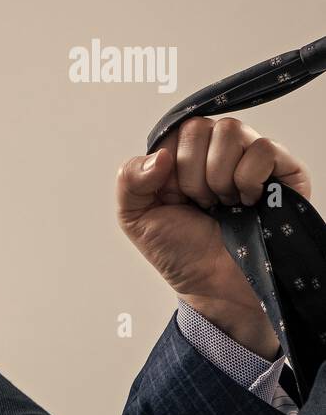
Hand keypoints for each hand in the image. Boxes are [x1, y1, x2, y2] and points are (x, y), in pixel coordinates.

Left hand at [116, 117, 311, 359]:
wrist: (216, 287)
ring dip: (217, 177)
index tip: (173, 197)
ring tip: (222, 204)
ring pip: (231, 131)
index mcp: (183, 154)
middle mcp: (218, 149)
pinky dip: (247, 179)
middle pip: (199, 127)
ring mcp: (251, 156)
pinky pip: (263, 148)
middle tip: (200, 204)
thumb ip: (129, 178)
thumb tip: (160, 155)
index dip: (167, 167)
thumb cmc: (181, 251)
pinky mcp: (284, 169)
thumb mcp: (135, 216)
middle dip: (191, 175)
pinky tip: (246, 202)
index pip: (172, 129)